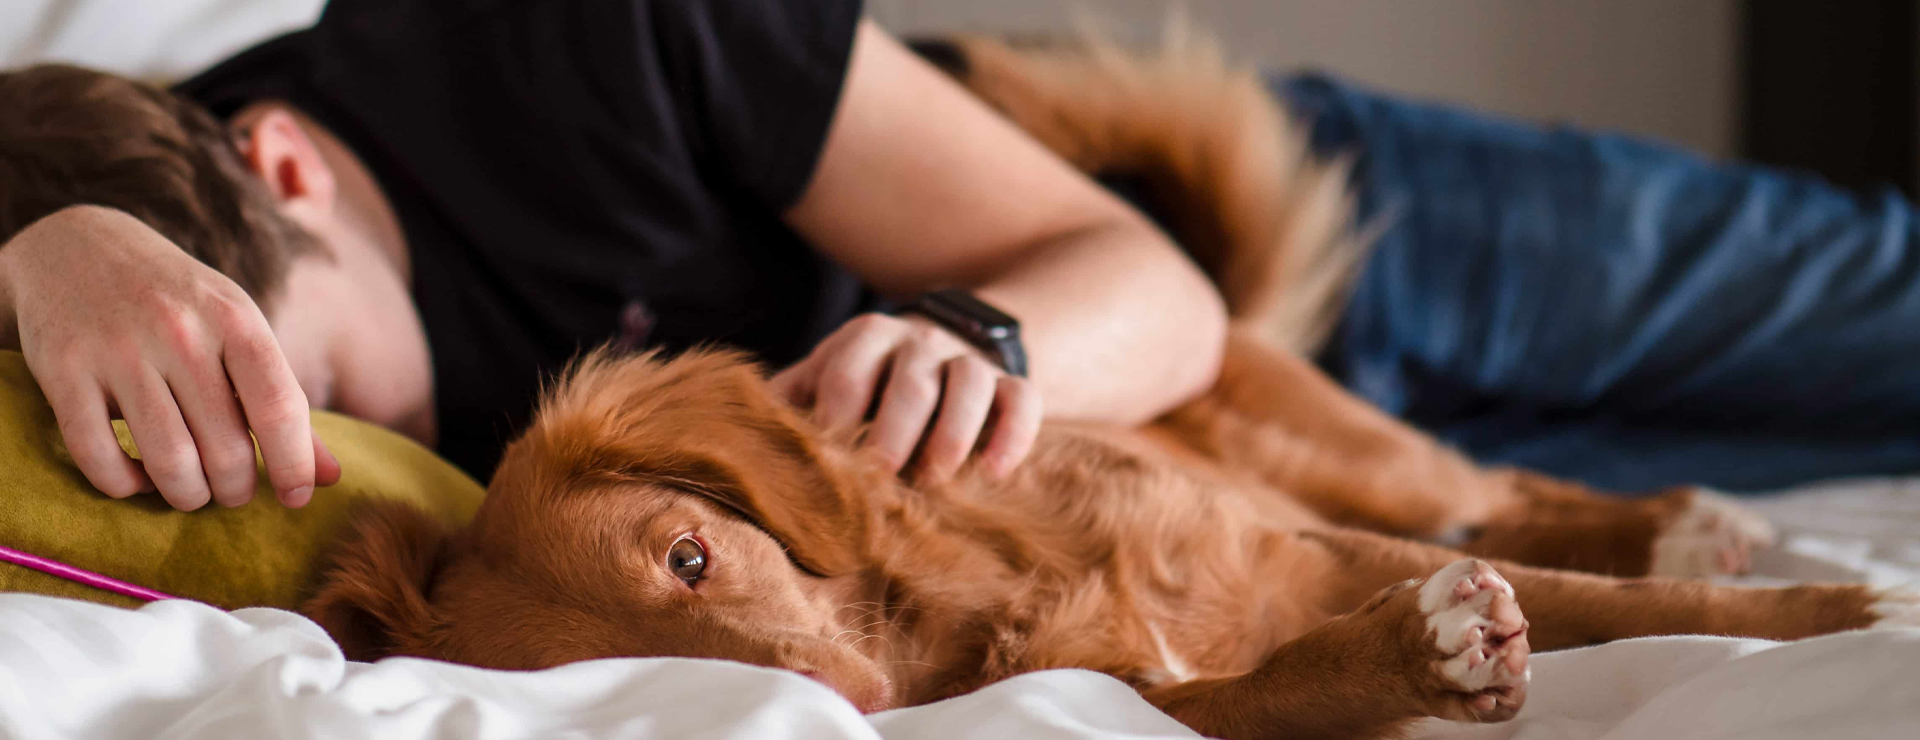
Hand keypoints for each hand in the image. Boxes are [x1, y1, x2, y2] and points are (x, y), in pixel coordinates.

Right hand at [0, 207, 339, 509]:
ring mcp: (118, 350)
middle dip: (236, 489)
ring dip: (186, 495)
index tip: (295, 497)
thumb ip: (282, 402)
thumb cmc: (179, 303)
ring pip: (168, 461)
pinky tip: (137, 477)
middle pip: (226, 448)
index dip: (294, 464)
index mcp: (235, 319)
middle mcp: (179, 332)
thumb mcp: (239, 331)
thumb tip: (331, 478)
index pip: (279, 406)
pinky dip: (123, 485)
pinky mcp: (63, 371)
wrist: (78, 245)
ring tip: (192, 492)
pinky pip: (99, 457)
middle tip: (232, 492)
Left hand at [769, 313, 1039, 482]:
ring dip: (953, 433)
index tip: (827, 459)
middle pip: (912, 380)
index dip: (836, 416)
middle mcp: (920, 341)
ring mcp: (969, 359)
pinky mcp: (1011, 382)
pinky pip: (1022, 400)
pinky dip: (1012, 436)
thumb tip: (741, 444)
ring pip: (971, 382)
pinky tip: (992, 475)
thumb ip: (790, 403)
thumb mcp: (824, 378)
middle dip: (894, 430)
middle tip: (880, 476)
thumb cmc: (866, 382)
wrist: (941, 349)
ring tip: (935, 479)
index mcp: (865, 337)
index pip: (847, 371)